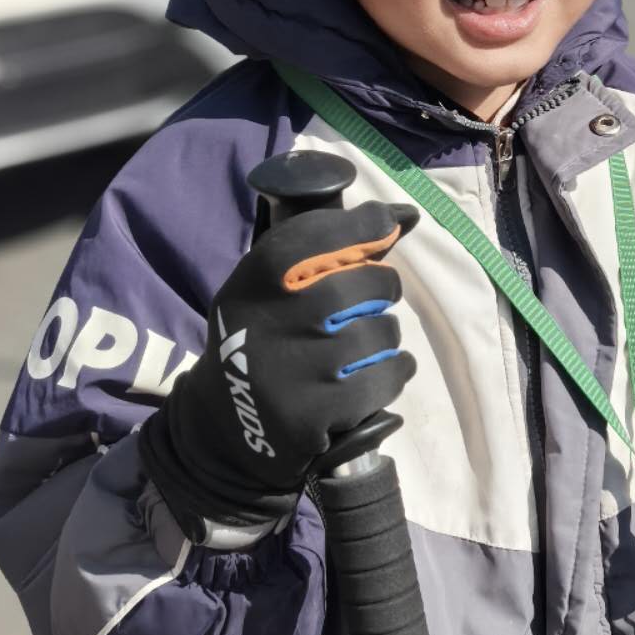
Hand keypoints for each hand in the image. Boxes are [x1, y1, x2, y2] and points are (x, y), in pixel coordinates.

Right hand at [139, 200, 418, 540]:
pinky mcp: (313, 415)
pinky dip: (392, 372)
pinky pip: (388, 377)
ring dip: (383, 339)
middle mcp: (272, 319)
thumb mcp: (276, 283)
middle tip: (364, 305)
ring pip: (384, 334)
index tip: (385, 229)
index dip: (367, 225)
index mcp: (255, 279)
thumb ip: (335, 244)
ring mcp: (293, 371)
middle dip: (382, 289)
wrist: (224, 421)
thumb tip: (409, 214)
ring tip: (355, 348)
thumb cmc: (264, 334)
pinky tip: (368, 375)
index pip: (324, 233)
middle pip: (371, 283)